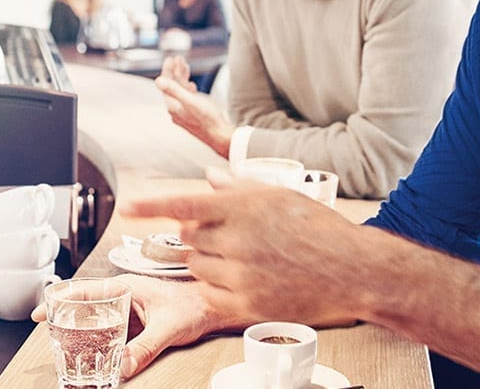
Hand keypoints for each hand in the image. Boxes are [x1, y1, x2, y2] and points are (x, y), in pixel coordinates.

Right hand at [32, 274, 245, 379]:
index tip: (41, 312)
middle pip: (84, 304)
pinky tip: (92, 352)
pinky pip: (108, 329)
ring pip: (94, 317)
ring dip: (79, 330)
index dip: (59, 299)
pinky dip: (96, 339)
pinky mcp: (133, 322)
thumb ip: (144, 348)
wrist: (214, 307)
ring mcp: (127, 308)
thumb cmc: (195, 305)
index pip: (84, 289)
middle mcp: (123, 294)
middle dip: (64, 318)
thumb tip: (121, 366)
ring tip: (65, 346)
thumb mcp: (167, 328)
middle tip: (48, 333)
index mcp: (126, 286)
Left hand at [121, 168, 364, 327]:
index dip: (151, 206)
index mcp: (243, 206)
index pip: (185, 204)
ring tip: (242, 257)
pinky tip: (242, 278)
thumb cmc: (318, 228)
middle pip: (188, 237)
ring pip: (196, 265)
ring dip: (206, 261)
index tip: (126, 208)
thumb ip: (237, 188)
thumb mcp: (279, 196)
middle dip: (199, 235)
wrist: (353, 269)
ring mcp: (242, 273)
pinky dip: (216, 286)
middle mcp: (238, 238)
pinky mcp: (248, 303)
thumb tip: (207, 177)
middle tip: (229, 235)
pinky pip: (209, 293)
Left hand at [155, 57, 233, 155]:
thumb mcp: (191, 102)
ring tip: (185, 66)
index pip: (166, 84)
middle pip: (172, 87)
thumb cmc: (208, 119)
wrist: (220, 136)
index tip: (171, 58)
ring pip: (180, 92)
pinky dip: (187, 88)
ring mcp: (183, 112)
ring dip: (182, 78)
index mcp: (172, 106)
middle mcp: (175, 110)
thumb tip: (157, 80)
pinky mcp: (192, 115)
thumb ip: (174, 90)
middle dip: (175, 71)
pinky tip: (191, 85)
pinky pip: (186, 98)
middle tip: (179, 58)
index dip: (168, 70)